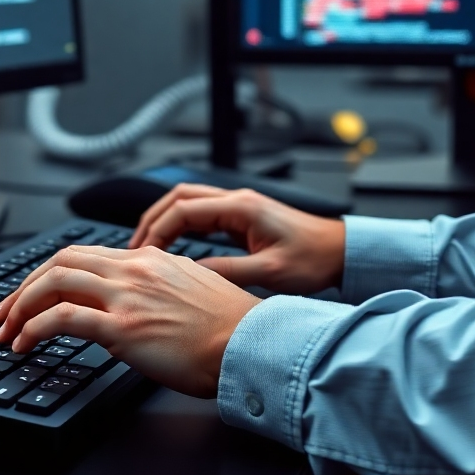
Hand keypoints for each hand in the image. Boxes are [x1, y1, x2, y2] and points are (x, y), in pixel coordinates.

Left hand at [0, 244, 259, 397]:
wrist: (253, 344)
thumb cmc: (231, 328)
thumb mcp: (190, 291)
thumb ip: (157, 288)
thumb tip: (133, 303)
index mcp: (149, 258)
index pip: (84, 255)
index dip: (50, 274)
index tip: (32, 294)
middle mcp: (134, 268)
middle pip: (60, 262)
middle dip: (23, 287)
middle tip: (4, 312)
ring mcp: (126, 295)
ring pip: (53, 282)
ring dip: (20, 306)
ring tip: (6, 330)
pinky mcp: (123, 327)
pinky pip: (62, 317)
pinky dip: (33, 326)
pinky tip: (24, 342)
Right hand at [128, 184, 344, 294]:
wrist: (339, 253)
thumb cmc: (314, 259)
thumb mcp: (270, 273)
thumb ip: (228, 272)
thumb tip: (191, 275)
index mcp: (241, 207)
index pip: (184, 209)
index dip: (158, 229)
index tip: (143, 252)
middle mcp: (236, 201)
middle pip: (179, 198)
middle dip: (152, 220)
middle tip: (135, 248)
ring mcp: (238, 207)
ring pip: (188, 204)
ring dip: (164, 221)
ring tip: (147, 248)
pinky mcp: (241, 218)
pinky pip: (201, 216)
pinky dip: (181, 228)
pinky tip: (172, 247)